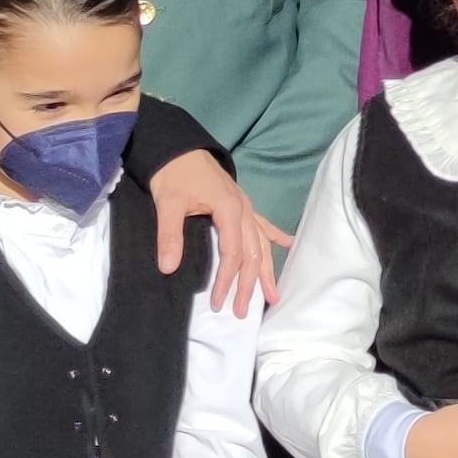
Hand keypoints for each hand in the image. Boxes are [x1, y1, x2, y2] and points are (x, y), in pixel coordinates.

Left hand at [146, 148, 284, 316]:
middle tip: (241, 311)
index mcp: (229, 209)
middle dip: (250, 284)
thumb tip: (168, 268)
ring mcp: (245, 205)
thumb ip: (170, 235)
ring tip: (273, 294)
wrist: (176, 146)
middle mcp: (243, 209)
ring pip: (261, 242)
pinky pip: (262, 223)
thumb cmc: (172, 173)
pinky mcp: (240, 202)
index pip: (233, 253)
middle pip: (252, 252)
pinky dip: (274, 235)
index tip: (219, 302)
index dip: (227, 279)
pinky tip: (288, 243)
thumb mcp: (168, 203)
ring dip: (266, 269)